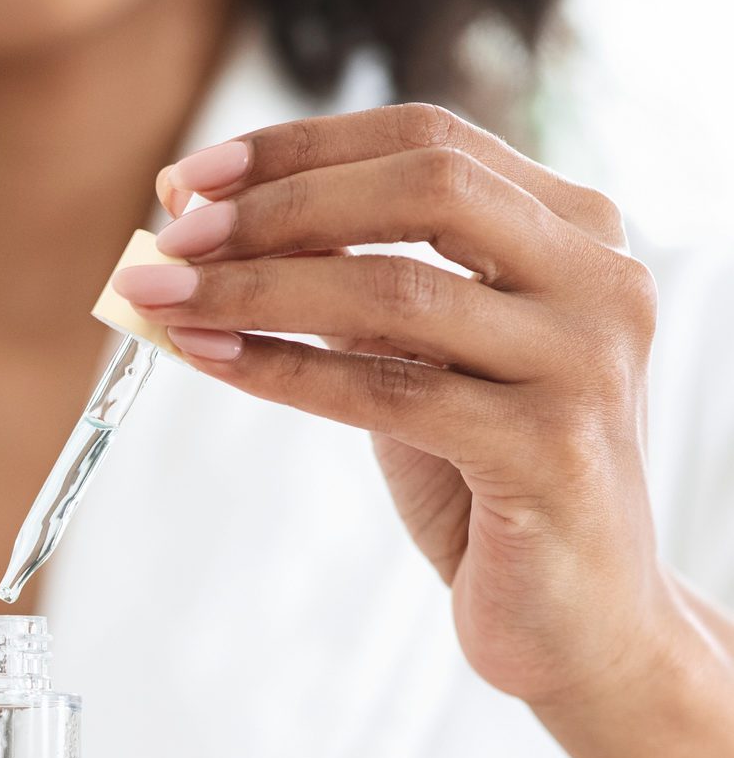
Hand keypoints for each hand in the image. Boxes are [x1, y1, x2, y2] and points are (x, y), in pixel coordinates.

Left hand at [117, 103, 676, 707]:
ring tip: (160, 300)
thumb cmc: (484, 481)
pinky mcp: (550, 450)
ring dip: (254, 288)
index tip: (191, 179)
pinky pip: (389, 391)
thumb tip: (210, 234)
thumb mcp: (417, 361)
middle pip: (422, 186)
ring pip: (394, 289)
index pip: (426, 142)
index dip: (297, 149)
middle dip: (276, 204)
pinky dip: (285, 369)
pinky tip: (212, 359)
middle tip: (171, 238)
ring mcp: (585, 361)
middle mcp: (598, 278)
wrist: (572, 615)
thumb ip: (349, 287)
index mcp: (573, 233)